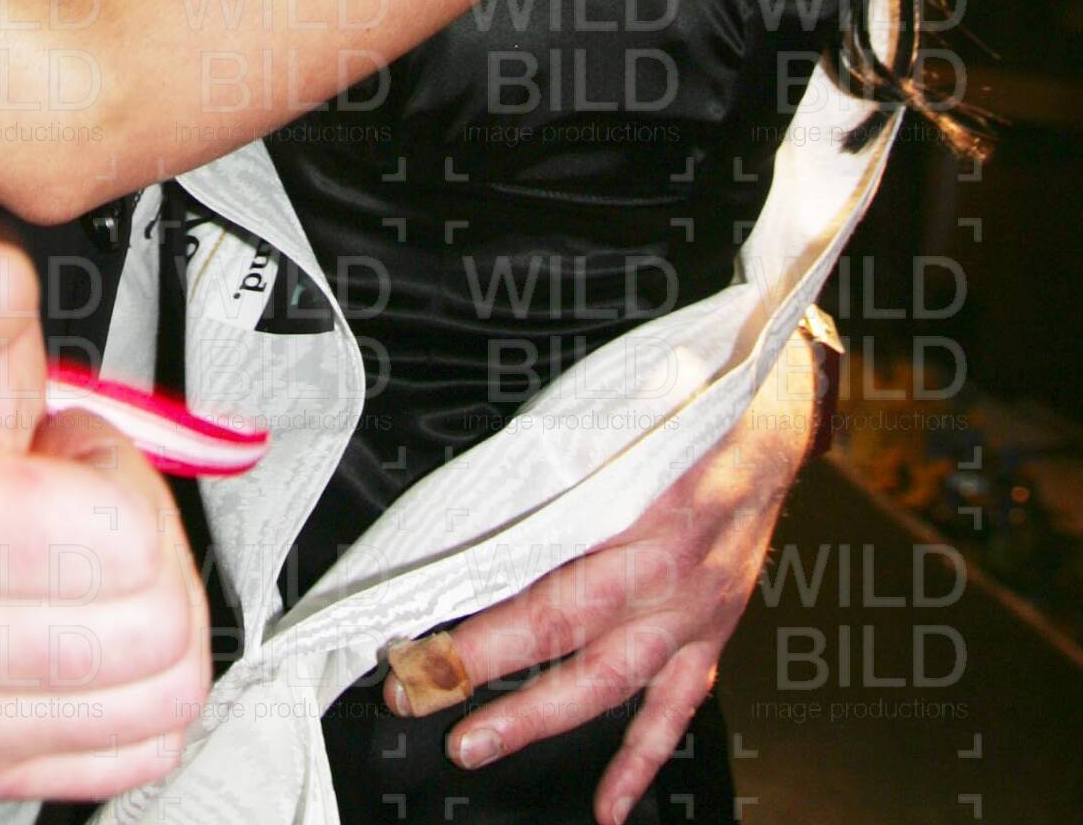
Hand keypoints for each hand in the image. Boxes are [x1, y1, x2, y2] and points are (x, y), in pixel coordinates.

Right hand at [0, 222, 208, 806]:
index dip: (121, 476)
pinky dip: (140, 688)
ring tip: (80, 558)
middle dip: (147, 548)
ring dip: (147, 614)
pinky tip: (83, 621)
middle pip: (152, 628)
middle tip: (83, 505)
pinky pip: (136, 752)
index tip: (68, 450)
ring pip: (158, 699)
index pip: (121, 542)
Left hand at [387, 333, 817, 824]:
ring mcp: (697, 611)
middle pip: (569, 634)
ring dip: (540, 717)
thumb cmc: (688, 406)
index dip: (483, 622)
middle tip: (418, 693)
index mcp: (644, 508)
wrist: (772, 421)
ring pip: (614, 681)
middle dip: (486, 672)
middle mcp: (672, 570)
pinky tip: (608, 807)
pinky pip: (677, 707)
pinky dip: (641, 761)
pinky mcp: (713, 633)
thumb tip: (472, 514)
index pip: (548, 581)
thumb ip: (560, 468)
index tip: (419, 637)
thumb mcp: (620, 418)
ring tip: (474, 744)